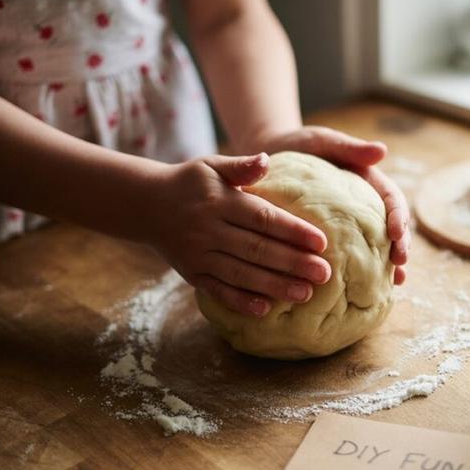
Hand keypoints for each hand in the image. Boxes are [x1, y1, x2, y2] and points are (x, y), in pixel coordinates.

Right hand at [147, 153, 331, 316]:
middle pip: (257, 249)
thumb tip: (267, 160)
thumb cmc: (190, 182)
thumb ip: (241, 166)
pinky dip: (241, 302)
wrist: (145, 204)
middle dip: (293, 263)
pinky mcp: (192, 274)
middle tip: (325, 274)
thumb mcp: (211, 165)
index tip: (321, 242)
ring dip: (275, 286)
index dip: (293, 231)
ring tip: (306, 294)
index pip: (263, 218)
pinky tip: (265, 310)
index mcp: (219, 201)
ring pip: (241, 274)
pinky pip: (218, 291)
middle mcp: (208, 229)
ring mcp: (199, 255)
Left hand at [254, 126, 409, 284]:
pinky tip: (359, 292)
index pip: (392, 200)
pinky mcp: (331, 238)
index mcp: (367, 183)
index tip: (396, 233)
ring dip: (388, 265)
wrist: (266, 159)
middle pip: (391, 228)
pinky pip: (348, 257)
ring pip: (376, 246)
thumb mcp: (322, 141)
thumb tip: (382, 150)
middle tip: (400, 263)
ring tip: (393, 284)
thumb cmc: (298, 146)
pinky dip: (357, 273)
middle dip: (399, 246)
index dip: (398, 217)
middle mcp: (363, 207)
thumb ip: (348, 147)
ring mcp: (349, 224)